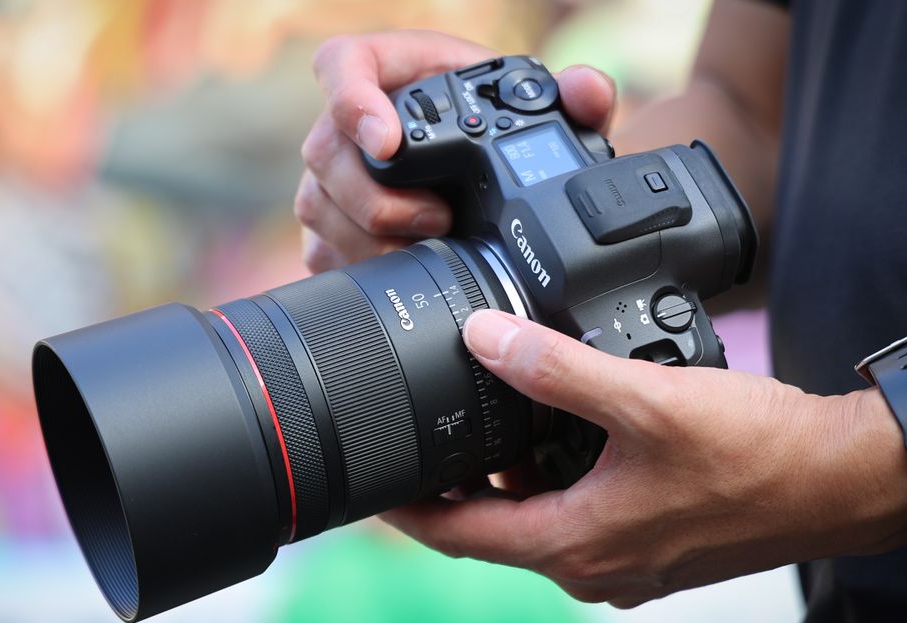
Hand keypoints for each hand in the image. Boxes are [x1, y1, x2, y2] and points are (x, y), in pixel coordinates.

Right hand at [295, 30, 616, 271]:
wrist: (487, 178)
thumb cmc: (501, 133)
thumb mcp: (542, 113)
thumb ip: (573, 95)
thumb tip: (587, 90)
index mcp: (394, 73)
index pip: (342, 66)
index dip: (353, 100)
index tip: (386, 142)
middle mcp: (350, 123)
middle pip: (326, 151)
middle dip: (376, 197)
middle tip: (436, 220)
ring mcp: (333, 176)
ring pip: (319, 206)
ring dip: (369, 238)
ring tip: (427, 250)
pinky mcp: (330, 224)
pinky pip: (320, 248)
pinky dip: (359, 265)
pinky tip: (399, 272)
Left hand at [383, 310, 906, 607]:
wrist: (844, 478)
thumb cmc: (758, 451)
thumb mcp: (645, 399)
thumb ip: (556, 369)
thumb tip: (483, 339)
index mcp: (576, 544)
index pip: (460, 537)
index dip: (408, 509)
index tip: (370, 482)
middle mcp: (594, 565)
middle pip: (493, 528)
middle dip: (453, 486)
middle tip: (423, 431)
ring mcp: (625, 558)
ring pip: (538, 516)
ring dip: (507, 475)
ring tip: (481, 416)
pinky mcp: (652, 540)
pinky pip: (579, 511)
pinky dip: (553, 475)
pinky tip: (556, 428)